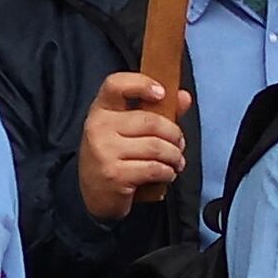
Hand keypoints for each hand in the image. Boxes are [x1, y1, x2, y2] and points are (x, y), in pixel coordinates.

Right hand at [74, 70, 189, 220]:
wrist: (94, 194)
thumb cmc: (114, 157)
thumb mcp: (128, 130)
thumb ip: (156, 111)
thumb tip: (183, 97)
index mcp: (101, 110)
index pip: (116, 84)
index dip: (141, 84)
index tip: (161, 93)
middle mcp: (98, 127)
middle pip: (150, 121)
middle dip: (174, 134)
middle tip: (179, 144)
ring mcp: (104, 151)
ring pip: (156, 147)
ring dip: (174, 156)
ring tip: (176, 161)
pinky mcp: (114, 174)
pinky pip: (154, 168)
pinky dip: (168, 172)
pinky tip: (167, 174)